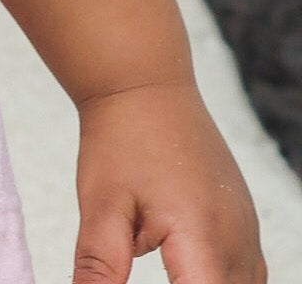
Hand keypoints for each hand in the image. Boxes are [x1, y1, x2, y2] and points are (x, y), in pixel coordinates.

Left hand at [73, 80, 265, 282]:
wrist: (143, 85)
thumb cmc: (119, 141)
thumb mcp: (100, 204)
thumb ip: (99, 264)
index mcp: (204, 242)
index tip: (131, 276)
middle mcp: (239, 244)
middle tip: (135, 249)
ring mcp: (248, 234)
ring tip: (164, 262)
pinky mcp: (246, 225)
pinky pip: (246, 276)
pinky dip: (220, 282)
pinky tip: (185, 270)